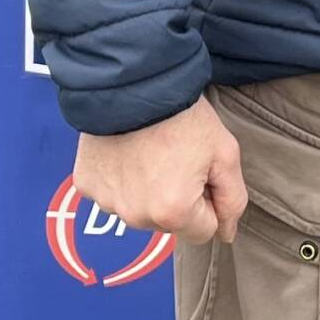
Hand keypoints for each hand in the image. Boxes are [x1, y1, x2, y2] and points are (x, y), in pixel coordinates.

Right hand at [72, 98, 246, 246]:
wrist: (137, 84)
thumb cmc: (184, 117)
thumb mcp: (224, 154)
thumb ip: (232, 200)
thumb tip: (226, 235)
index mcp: (172, 211)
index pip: (203, 231)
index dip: (209, 201)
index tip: (203, 171)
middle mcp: (135, 216)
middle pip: (169, 223)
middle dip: (179, 199)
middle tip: (178, 159)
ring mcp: (106, 202)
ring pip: (140, 211)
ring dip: (149, 191)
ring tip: (152, 152)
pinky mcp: (86, 186)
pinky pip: (113, 194)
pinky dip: (121, 179)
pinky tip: (128, 152)